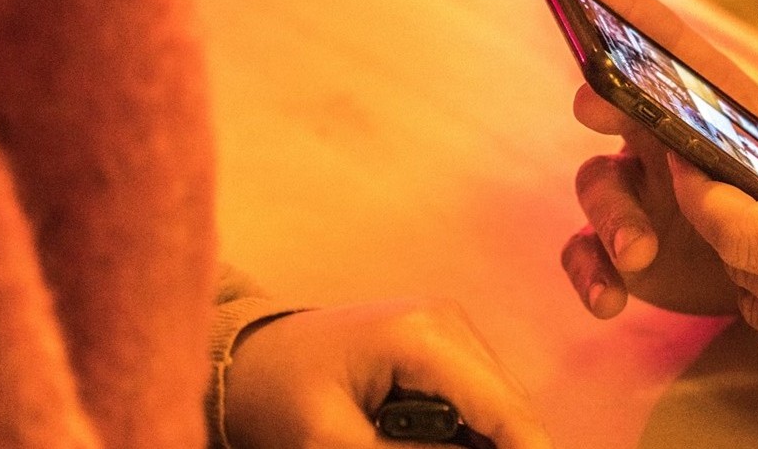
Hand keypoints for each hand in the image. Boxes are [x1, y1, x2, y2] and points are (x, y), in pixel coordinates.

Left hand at [223, 299, 551, 448]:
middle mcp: (450, 321)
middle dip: (511, 446)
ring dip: (490, 440)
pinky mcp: (441, 342)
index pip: (504, 408)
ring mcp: (448, 328)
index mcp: (425, 336)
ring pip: (498, 405)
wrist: (245, 356)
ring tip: (411, 444)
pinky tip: (447, 443)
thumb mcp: (332, 443)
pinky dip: (473, 431)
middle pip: (509, 407)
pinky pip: (477, 397)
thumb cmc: (276, 394)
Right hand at [553, 0, 757, 317]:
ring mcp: (638, 193)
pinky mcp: (624, 249)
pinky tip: (608, 299)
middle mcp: (658, 136)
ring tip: (638, 252)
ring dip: (611, 216)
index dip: (615, 3)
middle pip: (613, 108)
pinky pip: (585, 252)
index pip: (658, 40)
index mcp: (702, 102)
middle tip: (597, 106)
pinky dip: (590, 274)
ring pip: (597, 187)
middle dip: (603, 103)